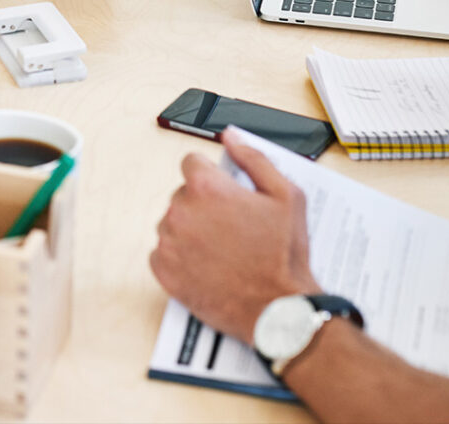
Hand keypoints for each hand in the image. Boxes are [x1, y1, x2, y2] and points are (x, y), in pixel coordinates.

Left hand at [149, 128, 318, 343]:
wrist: (279, 311)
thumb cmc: (284, 256)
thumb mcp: (285, 196)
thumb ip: (254, 159)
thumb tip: (231, 137)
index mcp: (206, 186)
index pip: (191, 163)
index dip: (211, 177)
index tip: (224, 193)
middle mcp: (180, 209)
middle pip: (183, 194)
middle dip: (203, 205)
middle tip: (231, 228)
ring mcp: (168, 240)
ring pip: (172, 222)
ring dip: (190, 231)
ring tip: (222, 250)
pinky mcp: (163, 269)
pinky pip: (163, 252)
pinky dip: (180, 257)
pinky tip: (206, 265)